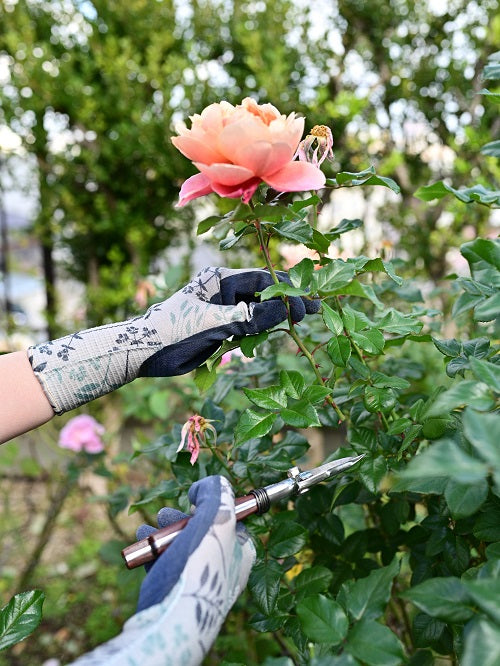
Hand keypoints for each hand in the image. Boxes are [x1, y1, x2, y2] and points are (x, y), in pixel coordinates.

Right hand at [68, 476, 254, 665]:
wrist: (170, 622)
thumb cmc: (198, 569)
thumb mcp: (217, 518)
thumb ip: (216, 493)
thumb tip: (206, 486)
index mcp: (241, 553)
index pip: (233, 520)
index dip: (214, 506)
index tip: (195, 500)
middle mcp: (223, 569)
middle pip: (203, 531)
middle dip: (181, 518)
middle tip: (167, 514)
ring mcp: (199, 582)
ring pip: (181, 547)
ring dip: (163, 533)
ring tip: (150, 527)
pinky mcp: (176, 593)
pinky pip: (165, 564)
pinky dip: (153, 551)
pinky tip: (141, 543)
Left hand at [139, 265, 319, 376]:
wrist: (142, 352)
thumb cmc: (173, 333)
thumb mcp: (214, 325)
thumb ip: (249, 318)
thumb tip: (283, 312)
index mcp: (220, 281)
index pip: (263, 280)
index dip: (287, 291)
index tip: (307, 305)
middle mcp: (223, 291)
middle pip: (263, 293)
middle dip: (287, 302)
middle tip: (314, 311)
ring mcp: (221, 308)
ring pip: (256, 310)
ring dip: (275, 317)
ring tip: (301, 323)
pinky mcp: (218, 326)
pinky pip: (246, 326)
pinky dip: (261, 331)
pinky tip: (276, 333)